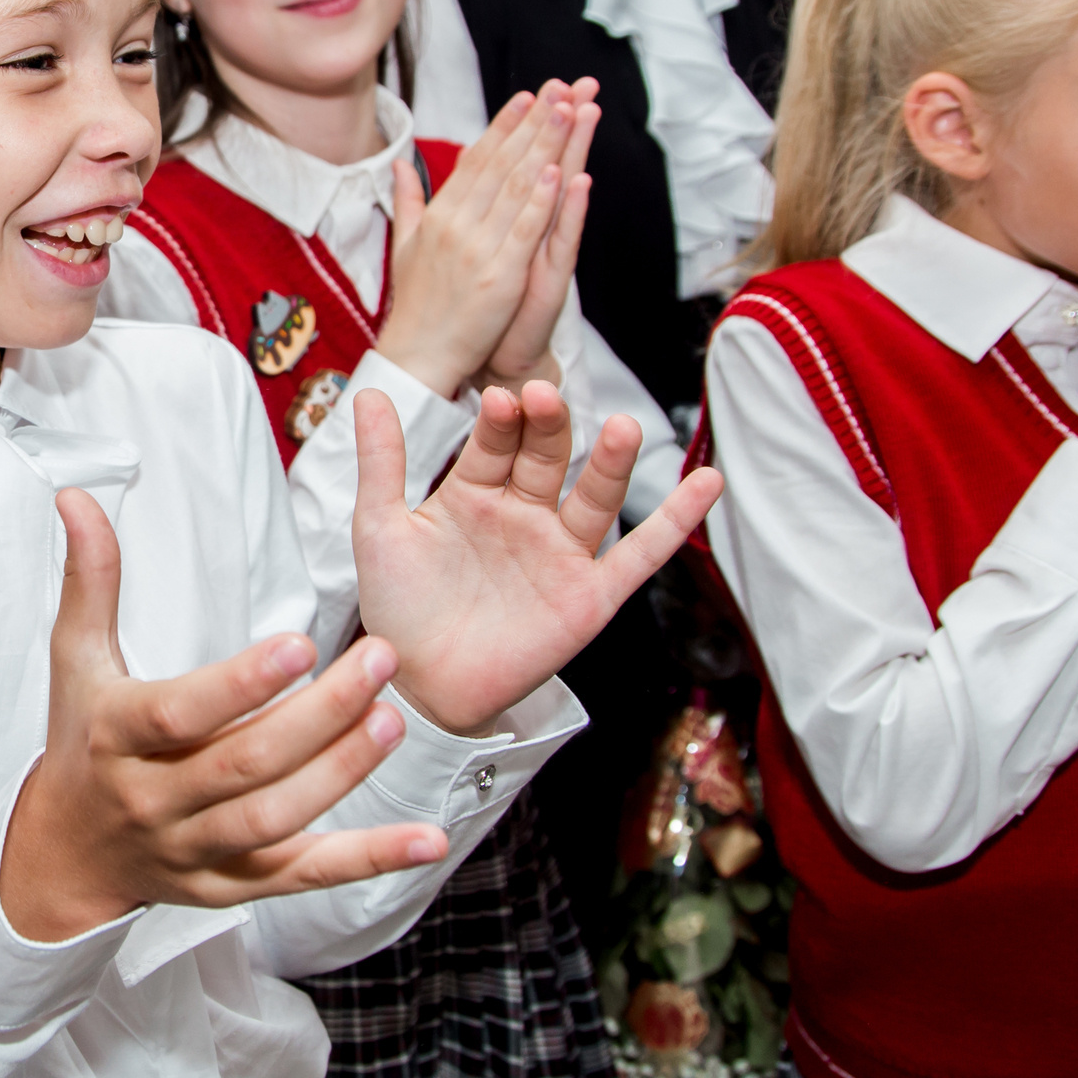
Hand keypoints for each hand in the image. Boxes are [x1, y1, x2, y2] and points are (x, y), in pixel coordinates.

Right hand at [0, 490, 451, 943]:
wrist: (67, 855)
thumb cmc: (83, 740)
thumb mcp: (75, 658)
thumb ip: (91, 578)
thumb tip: (79, 497)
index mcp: (118, 736)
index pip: (180, 714)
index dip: (241, 685)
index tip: (300, 643)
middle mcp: (156, 800)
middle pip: (244, 764)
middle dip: (319, 716)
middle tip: (380, 659)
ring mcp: (197, 850)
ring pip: (277, 820)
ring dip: (342, 774)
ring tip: (394, 718)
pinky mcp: (234, 885)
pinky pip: (304, 877)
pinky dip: (368, 860)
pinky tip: (426, 840)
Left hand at [351, 385, 721, 735]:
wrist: (417, 685)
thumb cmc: (398, 608)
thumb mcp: (382, 528)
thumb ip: (382, 462)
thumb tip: (369, 393)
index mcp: (474, 492)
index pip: (495, 442)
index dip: (499, 420)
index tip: (498, 397)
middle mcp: (523, 514)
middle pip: (546, 458)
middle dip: (548, 428)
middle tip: (544, 398)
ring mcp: (559, 552)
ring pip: (594, 497)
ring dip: (612, 462)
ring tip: (625, 428)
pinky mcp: (590, 596)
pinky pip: (640, 555)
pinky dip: (676, 523)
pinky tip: (708, 483)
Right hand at [373, 84, 579, 397]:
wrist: (417, 357)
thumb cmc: (415, 304)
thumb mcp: (406, 245)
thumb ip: (407, 200)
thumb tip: (400, 164)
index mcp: (439, 215)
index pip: (477, 161)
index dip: (504, 126)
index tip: (527, 96)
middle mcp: (456, 225)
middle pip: (502, 164)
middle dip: (533, 123)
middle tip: (559, 87)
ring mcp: (478, 249)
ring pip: (517, 189)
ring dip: (545, 147)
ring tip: (568, 112)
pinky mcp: (500, 276)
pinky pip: (524, 231)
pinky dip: (543, 201)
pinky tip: (560, 171)